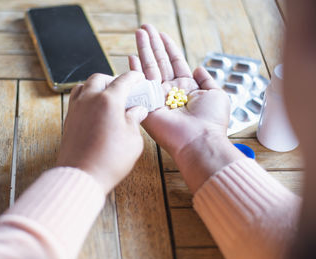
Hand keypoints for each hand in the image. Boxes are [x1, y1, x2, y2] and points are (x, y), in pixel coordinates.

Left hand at [56, 71, 148, 193]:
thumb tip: (138, 111)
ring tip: (106, 95)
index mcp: (108, 100)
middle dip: (112, 79)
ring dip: (96, 86)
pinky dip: (86, 97)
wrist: (81, 176)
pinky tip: (94, 109)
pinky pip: (76, 99)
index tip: (139, 78)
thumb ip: (134, 120)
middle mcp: (89, 99)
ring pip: (84, 86)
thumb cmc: (110, 160)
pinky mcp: (69, 120)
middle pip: (99, 79)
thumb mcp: (132, 140)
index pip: (123, 81)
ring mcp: (76, 109)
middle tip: (123, 88)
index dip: (133, 77)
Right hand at [129, 24, 230, 158]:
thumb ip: (207, 79)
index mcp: (186, 88)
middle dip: (153, 44)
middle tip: (145, 27)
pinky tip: (131, 56)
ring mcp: (158, 97)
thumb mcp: (216, 94)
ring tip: (139, 32)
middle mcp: (170, 91)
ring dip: (144, 49)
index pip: (175, 62)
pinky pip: (141, 83)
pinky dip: (135, 70)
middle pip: (160, 61)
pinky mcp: (148, 104)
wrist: (199, 140)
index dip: (169, 48)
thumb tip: (199, 67)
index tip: (162, 34)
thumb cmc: (211, 121)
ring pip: (150, 67)